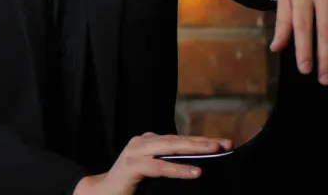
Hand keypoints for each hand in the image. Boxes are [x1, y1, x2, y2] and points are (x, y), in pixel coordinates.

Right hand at [76, 133, 232, 194]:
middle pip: (179, 140)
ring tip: (215, 152)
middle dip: (204, 142)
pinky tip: (195, 172)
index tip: (226, 143)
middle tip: (226, 144)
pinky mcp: (132, 165)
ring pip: (171, 148)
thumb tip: (199, 165)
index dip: (203, 140)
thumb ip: (170, 163)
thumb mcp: (154, 172)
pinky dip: (178, 169)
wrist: (100, 194)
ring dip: (195, 149)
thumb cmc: (130, 184)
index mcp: (151, 141)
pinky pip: (160, 167)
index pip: (181, 139)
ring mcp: (136, 151)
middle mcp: (144, 141)